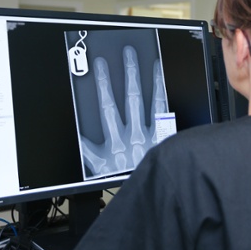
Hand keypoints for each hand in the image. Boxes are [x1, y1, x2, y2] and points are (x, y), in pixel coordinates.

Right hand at [80, 45, 166, 177]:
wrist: (156, 195)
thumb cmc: (126, 182)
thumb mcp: (99, 170)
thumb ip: (87, 151)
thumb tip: (76, 135)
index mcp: (117, 142)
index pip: (108, 107)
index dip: (105, 85)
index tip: (102, 65)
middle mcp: (137, 136)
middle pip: (133, 99)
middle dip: (130, 74)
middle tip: (129, 54)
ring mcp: (155, 137)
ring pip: (156, 104)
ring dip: (155, 82)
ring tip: (156, 63)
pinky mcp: (168, 140)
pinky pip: (170, 116)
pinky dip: (170, 102)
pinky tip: (173, 88)